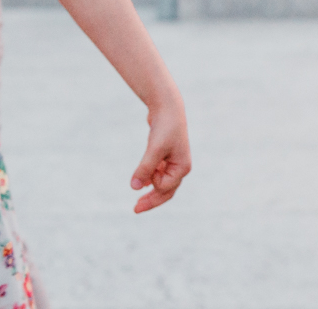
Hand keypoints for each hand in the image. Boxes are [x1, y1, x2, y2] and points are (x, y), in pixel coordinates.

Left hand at [130, 97, 191, 212]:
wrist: (167, 108)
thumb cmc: (165, 128)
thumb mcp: (154, 149)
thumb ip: (145, 169)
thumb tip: (135, 188)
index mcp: (182, 167)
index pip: (165, 186)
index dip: (153, 181)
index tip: (148, 168)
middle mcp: (180, 167)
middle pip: (166, 191)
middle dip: (152, 201)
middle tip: (135, 210)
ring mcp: (173, 163)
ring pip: (161, 184)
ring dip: (150, 192)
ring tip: (137, 204)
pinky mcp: (165, 157)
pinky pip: (157, 174)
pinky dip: (149, 180)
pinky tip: (141, 184)